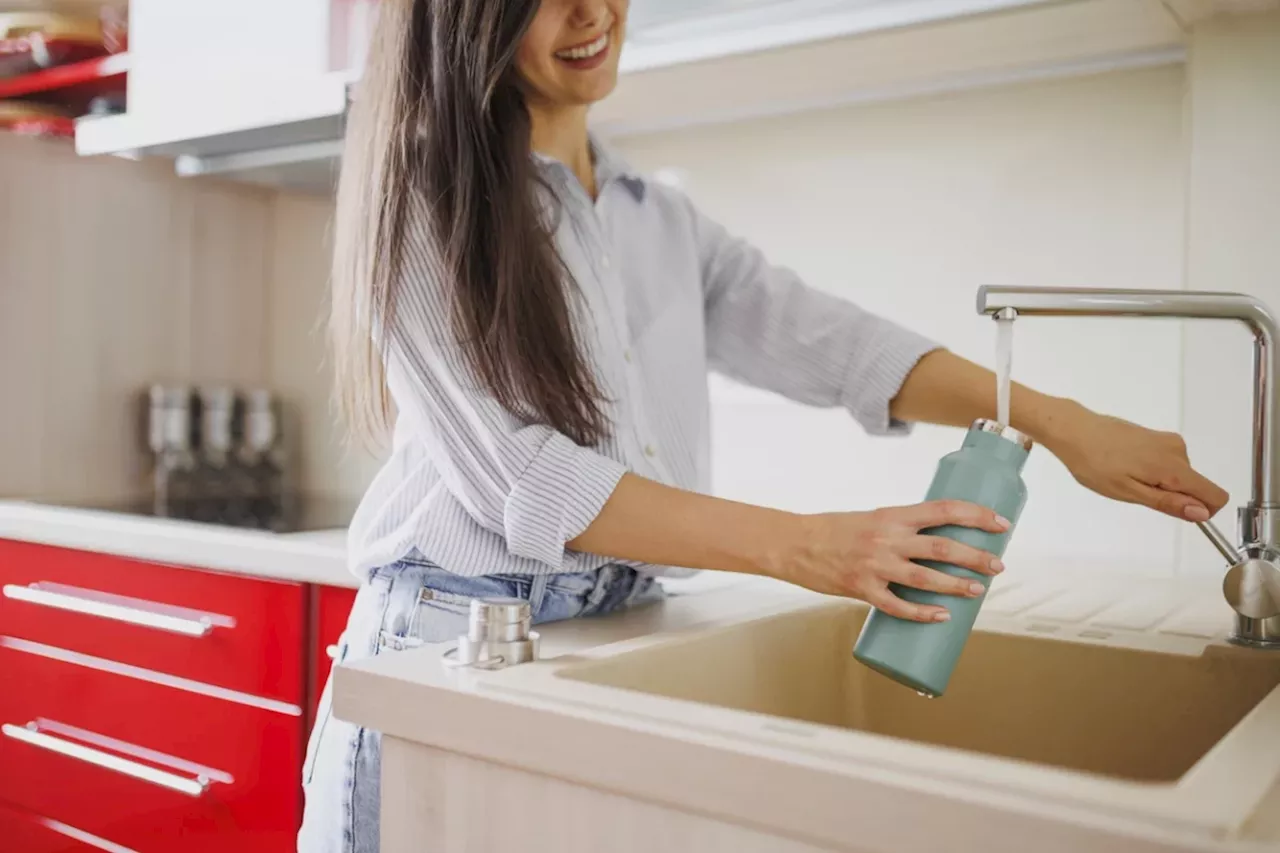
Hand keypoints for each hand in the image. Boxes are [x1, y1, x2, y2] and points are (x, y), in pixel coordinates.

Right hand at [778, 501, 1009, 621]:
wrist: (794, 544)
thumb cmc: (834, 530)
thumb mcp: (872, 519)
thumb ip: (900, 530)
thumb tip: (936, 546)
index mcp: (892, 515)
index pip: (944, 510)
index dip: (977, 516)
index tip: (1001, 524)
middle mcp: (887, 538)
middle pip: (943, 547)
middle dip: (977, 557)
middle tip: (998, 565)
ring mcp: (875, 565)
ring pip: (926, 578)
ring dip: (957, 585)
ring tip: (978, 590)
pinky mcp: (862, 589)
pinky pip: (898, 606)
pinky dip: (922, 613)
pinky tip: (942, 616)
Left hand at [1045, 407, 1228, 521]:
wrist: (1074, 429)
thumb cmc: (1095, 464)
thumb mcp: (1128, 492)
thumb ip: (1168, 503)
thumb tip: (1202, 513)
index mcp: (1175, 467)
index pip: (1215, 495)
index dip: (1200, 510)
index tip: (1171, 510)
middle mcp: (1179, 450)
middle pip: (1195, 485)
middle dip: (1171, 495)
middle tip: (1133, 489)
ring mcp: (1167, 440)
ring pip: (1179, 475)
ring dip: (1158, 482)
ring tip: (1124, 475)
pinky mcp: (1156, 435)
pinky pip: (1168, 462)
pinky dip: (1152, 470)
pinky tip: (1125, 465)